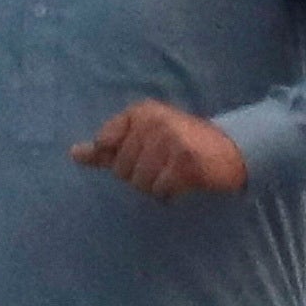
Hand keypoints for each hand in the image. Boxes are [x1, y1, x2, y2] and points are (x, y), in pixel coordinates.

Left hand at [71, 98, 246, 197]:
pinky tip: (183, 182)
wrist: (231, 151)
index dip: (122, 159)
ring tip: (174, 173)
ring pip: (140, 183)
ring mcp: (170, 139)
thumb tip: (74, 154)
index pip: (105, 145)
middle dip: (141, 175)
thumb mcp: (143, 138)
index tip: (145, 152)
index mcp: (141, 111)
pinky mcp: (185, 161)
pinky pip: (160, 191)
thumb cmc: (181, 146)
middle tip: (165, 164)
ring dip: (156, 186)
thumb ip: (108, 147)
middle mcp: (154, 121)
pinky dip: (170, 193)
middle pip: (122, 170)